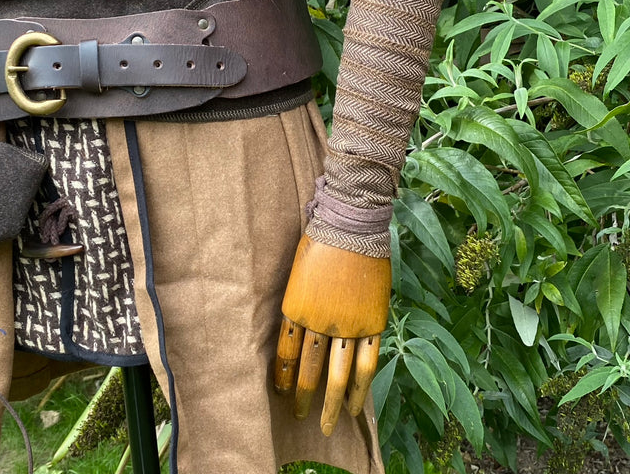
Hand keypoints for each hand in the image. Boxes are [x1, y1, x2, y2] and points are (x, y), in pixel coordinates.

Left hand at [274, 235, 390, 435]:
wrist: (351, 226)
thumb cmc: (319, 241)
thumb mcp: (298, 273)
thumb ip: (299, 303)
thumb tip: (300, 328)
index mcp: (295, 309)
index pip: (284, 355)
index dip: (282, 377)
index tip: (280, 392)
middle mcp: (319, 323)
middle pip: (310, 371)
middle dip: (303, 398)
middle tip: (298, 415)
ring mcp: (348, 326)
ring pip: (340, 376)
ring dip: (333, 404)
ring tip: (328, 425)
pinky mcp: (372, 323)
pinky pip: (366, 364)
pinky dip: (361, 389)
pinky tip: (357, 406)